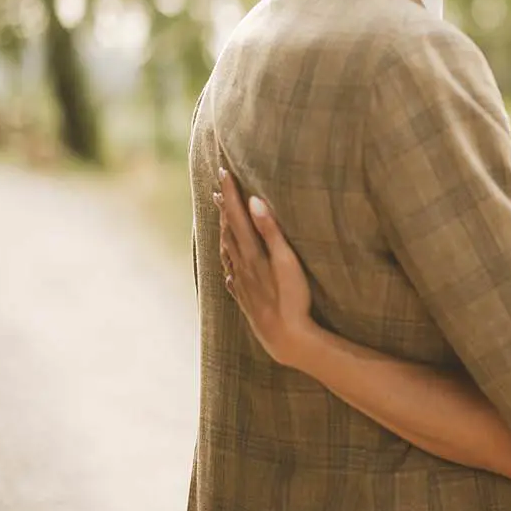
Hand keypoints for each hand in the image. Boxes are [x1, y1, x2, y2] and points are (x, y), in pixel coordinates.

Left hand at [214, 169, 316, 367]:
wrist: (286, 337)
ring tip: (221, 219)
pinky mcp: (245, 298)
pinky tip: (228, 265)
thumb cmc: (292, 298)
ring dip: (223, 232)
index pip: (236, 216)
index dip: (229, 194)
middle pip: (228, 231)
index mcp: (251, 253)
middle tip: (218, 189)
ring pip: (227, 251)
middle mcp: (241, 266)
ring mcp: (241, 283)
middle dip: (224, 208)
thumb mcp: (287, 261)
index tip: (223, 173)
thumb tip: (254, 201)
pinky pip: (231, 275)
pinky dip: (227, 262)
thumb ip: (271, 231)